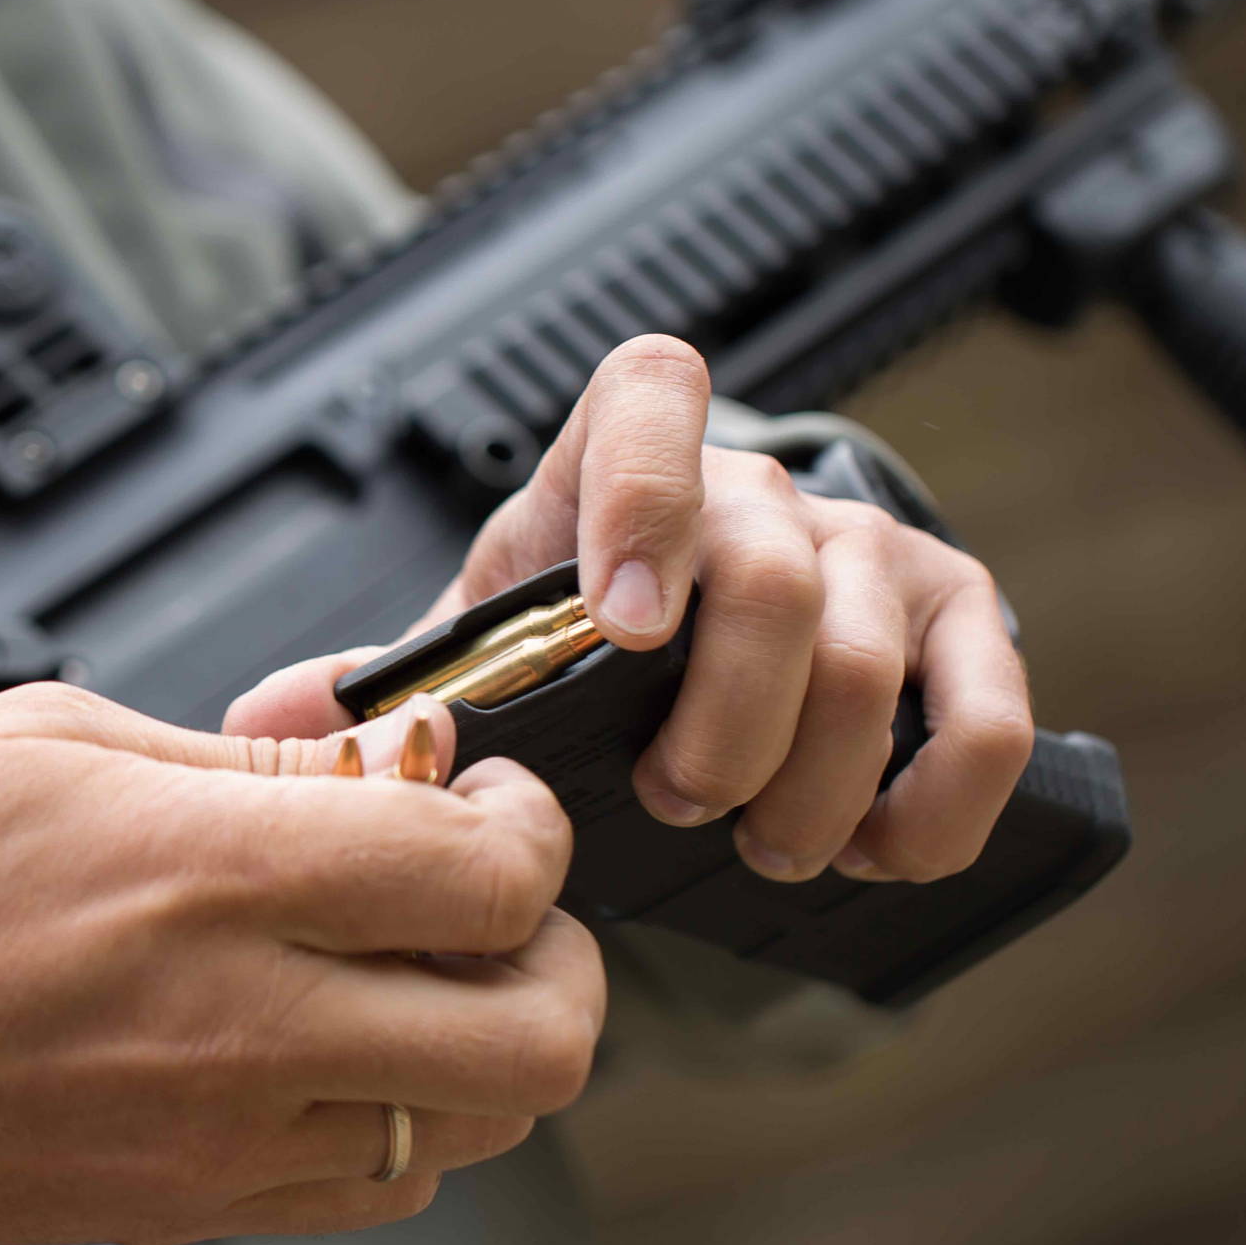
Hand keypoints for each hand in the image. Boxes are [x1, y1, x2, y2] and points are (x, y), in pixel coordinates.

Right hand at [0, 684, 597, 1244]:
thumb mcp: (40, 737)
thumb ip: (235, 754)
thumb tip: (364, 749)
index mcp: (206, 875)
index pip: (489, 875)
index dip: (532, 825)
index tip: (494, 800)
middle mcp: (236, 1023)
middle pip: (535, 1038)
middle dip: (560, 957)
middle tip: (504, 902)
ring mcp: (215, 1137)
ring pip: (473, 1130)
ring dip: (487, 1043)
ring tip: (421, 972)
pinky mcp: (180, 1206)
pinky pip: (372, 1192)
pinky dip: (401, 1122)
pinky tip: (338, 1050)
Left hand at [228, 335, 1031, 884]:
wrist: (700, 650)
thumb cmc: (580, 648)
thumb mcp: (483, 649)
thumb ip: (390, 685)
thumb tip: (261, 728)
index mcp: (617, 472)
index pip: (649, 392)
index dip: (644, 491)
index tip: (621, 625)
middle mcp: (758, 492)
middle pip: (770, 576)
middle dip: (723, 722)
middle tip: (679, 805)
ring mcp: (871, 547)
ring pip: (868, 652)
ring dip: (811, 782)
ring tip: (762, 851)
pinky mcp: (958, 618)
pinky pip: (984, 704)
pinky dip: (936, 800)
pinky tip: (875, 851)